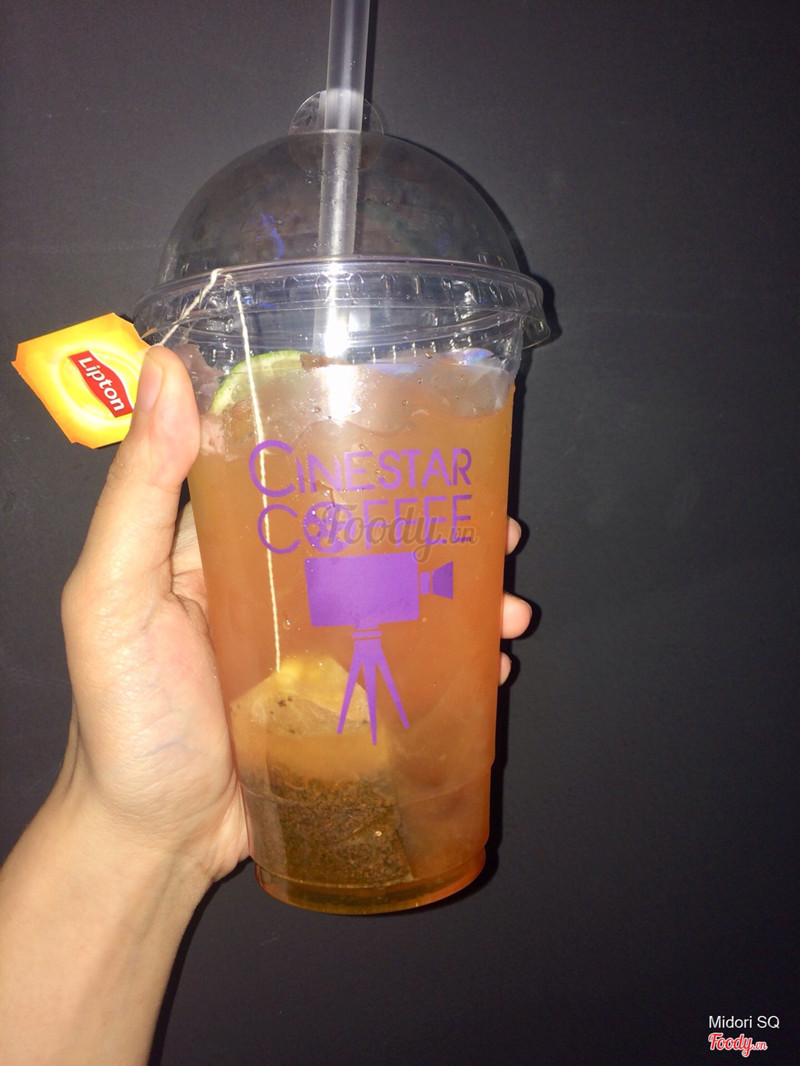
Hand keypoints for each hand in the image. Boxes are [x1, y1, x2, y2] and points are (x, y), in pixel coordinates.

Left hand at [60, 346, 531, 885]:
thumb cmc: (126, 720)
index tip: (422, 424)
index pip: (298, 469)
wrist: (154, 842)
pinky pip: (410, 666)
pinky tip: (492, 666)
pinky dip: (456, 661)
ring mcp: (318, 645)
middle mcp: (279, 584)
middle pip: (371, 533)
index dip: (360, 441)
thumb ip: (138, 490)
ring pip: (404, 598)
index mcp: (226, 544)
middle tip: (495, 525)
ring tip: (508, 606)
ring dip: (464, 594)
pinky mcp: (345, 701)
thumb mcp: (114, 596)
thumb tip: (164, 367)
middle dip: (438, 522)